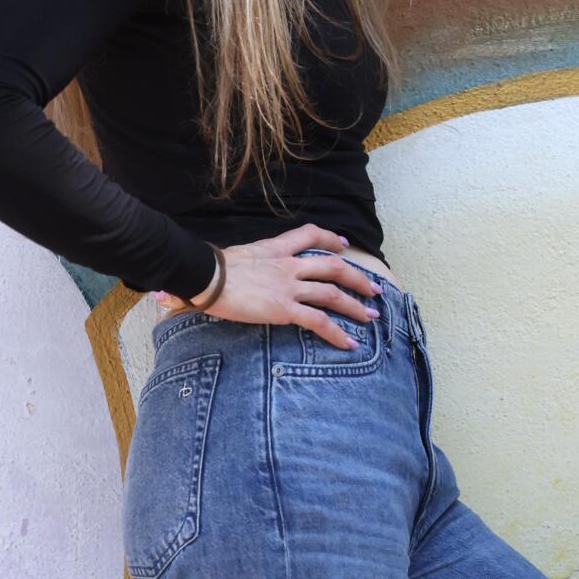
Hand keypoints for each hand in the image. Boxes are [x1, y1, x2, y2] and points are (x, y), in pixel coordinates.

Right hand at [155, 225, 379, 349]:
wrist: (204, 276)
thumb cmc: (207, 269)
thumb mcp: (230, 259)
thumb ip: (238, 264)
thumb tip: (218, 277)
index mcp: (275, 248)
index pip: (310, 234)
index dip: (331, 237)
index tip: (344, 244)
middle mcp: (288, 265)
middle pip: (333, 265)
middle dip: (357, 278)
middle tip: (374, 289)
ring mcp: (288, 286)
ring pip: (333, 292)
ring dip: (355, 305)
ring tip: (372, 317)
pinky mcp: (284, 308)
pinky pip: (318, 321)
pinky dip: (337, 334)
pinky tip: (349, 344)